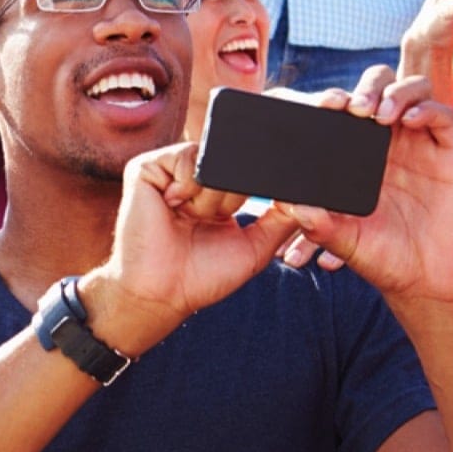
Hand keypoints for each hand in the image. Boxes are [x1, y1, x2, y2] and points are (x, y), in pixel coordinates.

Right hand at [88, 142, 299, 354]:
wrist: (163, 293)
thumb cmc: (203, 275)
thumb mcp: (256, 245)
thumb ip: (283, 218)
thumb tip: (307, 195)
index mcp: (215, 191)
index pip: (246, 168)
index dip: (257, 180)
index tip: (254, 204)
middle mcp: (193, 177)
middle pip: (234, 162)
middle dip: (233, 198)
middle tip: (210, 224)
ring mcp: (169, 170)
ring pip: (212, 161)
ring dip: (211, 199)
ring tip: (190, 220)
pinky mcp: (146, 168)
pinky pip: (186, 158)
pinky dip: (189, 188)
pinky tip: (174, 209)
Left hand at [275, 67, 452, 302]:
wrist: (426, 282)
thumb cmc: (383, 258)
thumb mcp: (343, 240)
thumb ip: (317, 224)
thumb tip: (289, 203)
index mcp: (362, 154)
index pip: (350, 110)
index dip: (337, 100)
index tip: (323, 105)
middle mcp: (392, 143)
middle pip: (382, 87)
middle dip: (367, 87)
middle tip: (354, 108)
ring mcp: (423, 145)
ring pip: (414, 91)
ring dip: (396, 92)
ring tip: (380, 114)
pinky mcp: (452, 154)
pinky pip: (443, 116)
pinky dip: (426, 110)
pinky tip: (409, 122)